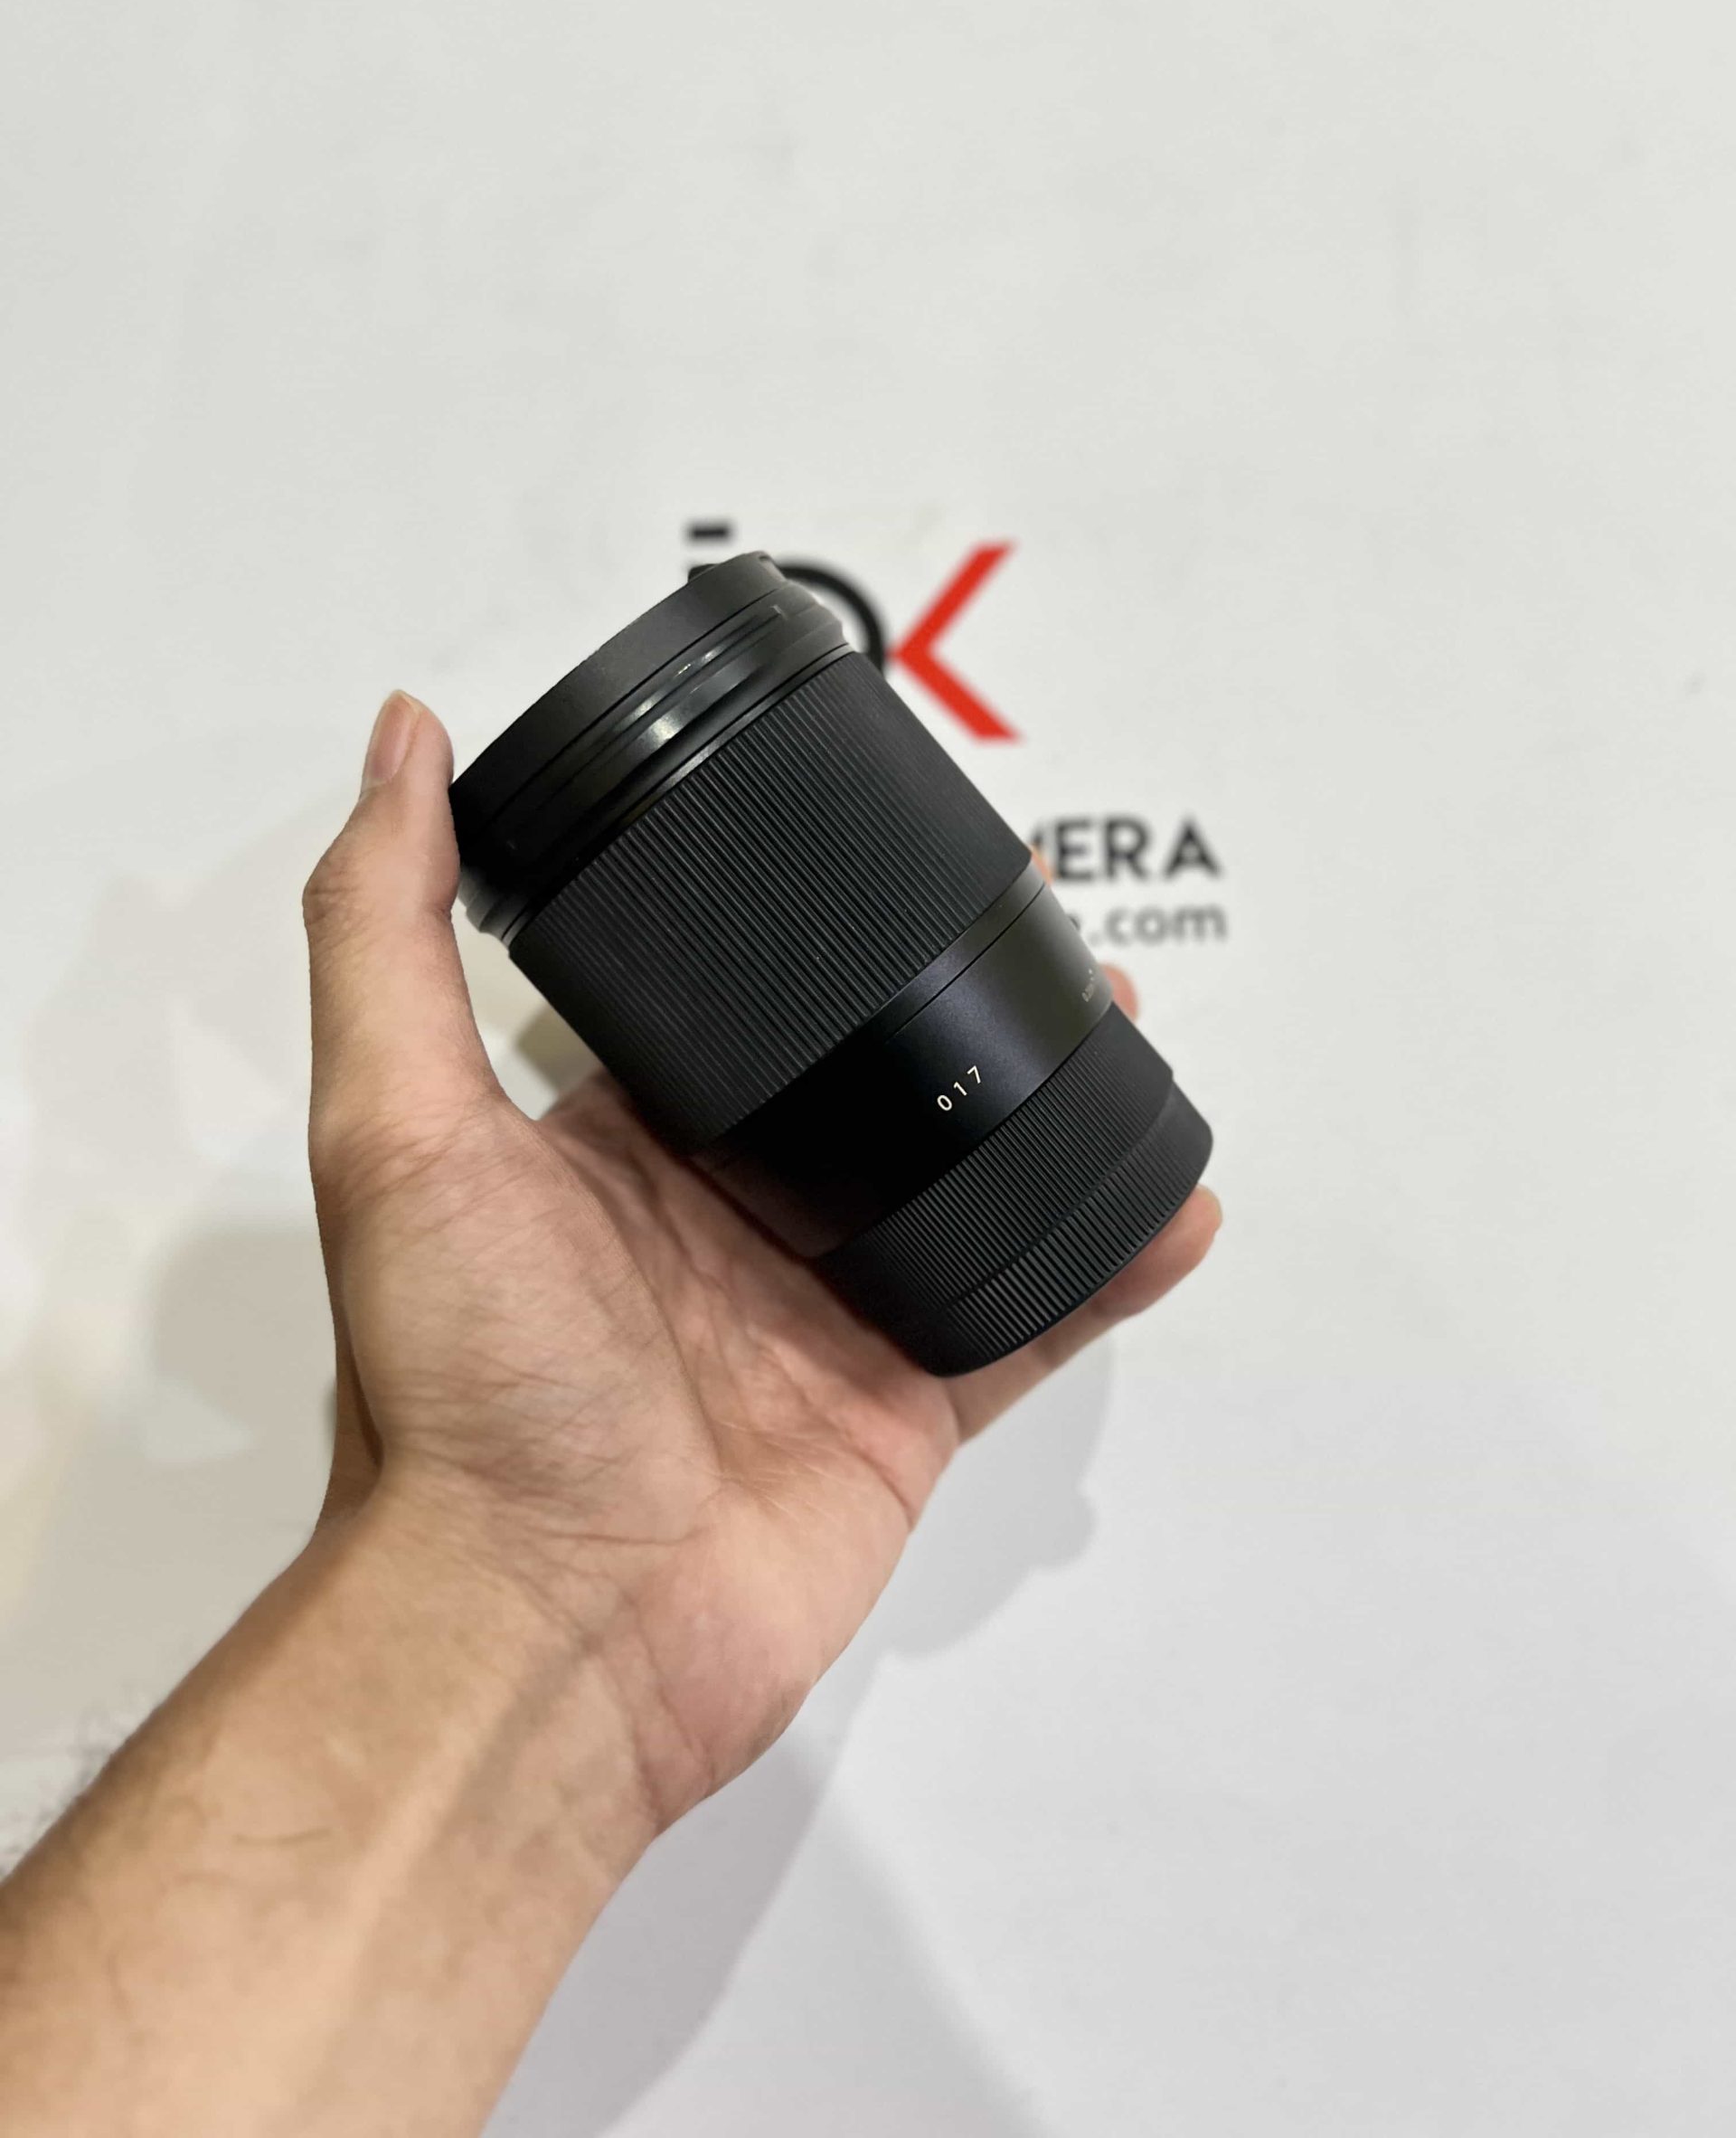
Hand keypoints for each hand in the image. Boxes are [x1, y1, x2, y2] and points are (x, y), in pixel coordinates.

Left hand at [306, 691, 1219, 1830]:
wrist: (550, 1626)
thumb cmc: (458, 1391)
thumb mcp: (394, 1129)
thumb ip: (387, 934)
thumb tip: (401, 741)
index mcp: (612, 1148)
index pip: (722, 1004)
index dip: (798, 925)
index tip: (878, 844)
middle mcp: (721, 1220)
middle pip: (863, 1080)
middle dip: (952, 1002)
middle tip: (1042, 919)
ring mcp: (822, 1313)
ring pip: (960, 1179)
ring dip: (1045, 1103)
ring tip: (1120, 1020)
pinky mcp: (905, 1403)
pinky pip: (1027, 1311)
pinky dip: (1105, 1257)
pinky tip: (1175, 1198)